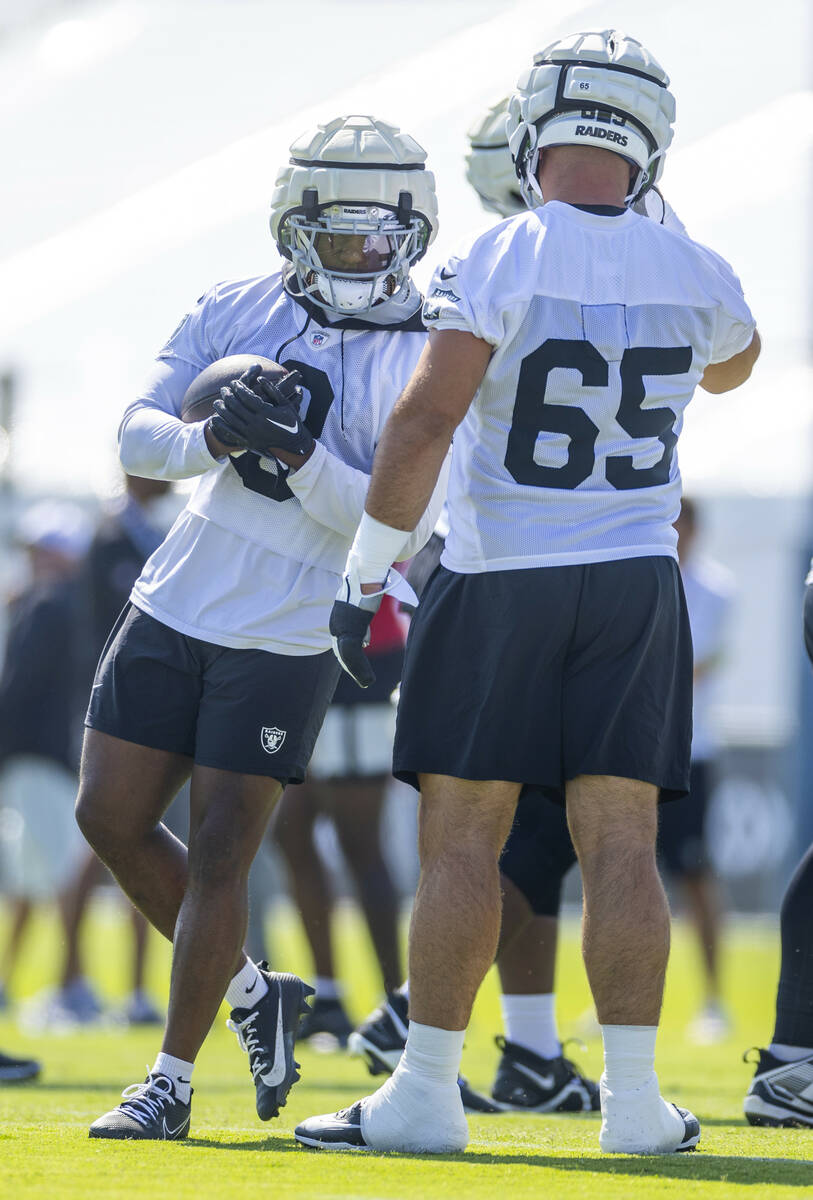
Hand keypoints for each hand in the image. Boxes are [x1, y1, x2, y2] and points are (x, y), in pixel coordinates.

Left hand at [209, 365, 311, 456]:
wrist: (294, 444)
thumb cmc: (291, 421)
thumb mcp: (285, 404)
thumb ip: (273, 390)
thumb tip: (261, 378)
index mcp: (266, 412)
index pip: (246, 396)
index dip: (238, 388)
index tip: (234, 382)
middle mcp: (257, 423)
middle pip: (236, 406)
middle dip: (228, 396)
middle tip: (223, 389)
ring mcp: (252, 434)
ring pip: (231, 419)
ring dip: (222, 409)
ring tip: (217, 401)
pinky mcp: (249, 442)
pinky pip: (231, 433)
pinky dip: (222, 426)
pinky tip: (215, 419)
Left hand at [329, 565, 385, 687]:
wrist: (366, 575)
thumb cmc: (367, 584)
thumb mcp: (362, 605)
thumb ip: (362, 619)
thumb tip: (366, 637)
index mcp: (338, 618)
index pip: (340, 642)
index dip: (346, 657)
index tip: (354, 668)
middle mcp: (336, 623)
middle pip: (341, 651)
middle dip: (350, 667)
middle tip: (361, 679)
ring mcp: (341, 627)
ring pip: (347, 656)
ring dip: (357, 671)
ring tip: (366, 682)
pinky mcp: (350, 629)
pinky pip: (353, 654)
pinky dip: (360, 669)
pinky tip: (367, 678)